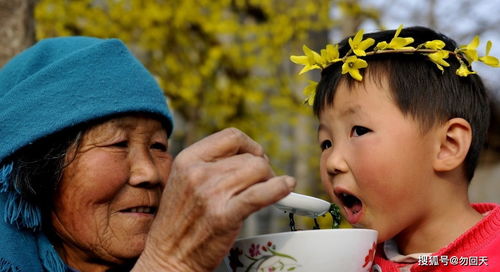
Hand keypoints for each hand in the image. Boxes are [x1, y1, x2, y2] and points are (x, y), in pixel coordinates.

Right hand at [133, 128, 295, 270]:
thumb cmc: (179, 222)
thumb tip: (248, 157)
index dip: (250, 146)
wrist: (168, 257)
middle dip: (262, 169)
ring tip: (267, 192)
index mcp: (187, 160)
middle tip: (263, 183)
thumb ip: (209, 166)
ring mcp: (210, 194)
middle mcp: (197, 173)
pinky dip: (279, 189)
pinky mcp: (224, 216)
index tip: (255, 158)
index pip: (231, 137)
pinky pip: (261, 194)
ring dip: (269, 180)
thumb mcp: (184, 182)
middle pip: (249, 157)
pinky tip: (287, 187)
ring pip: (258, 170)